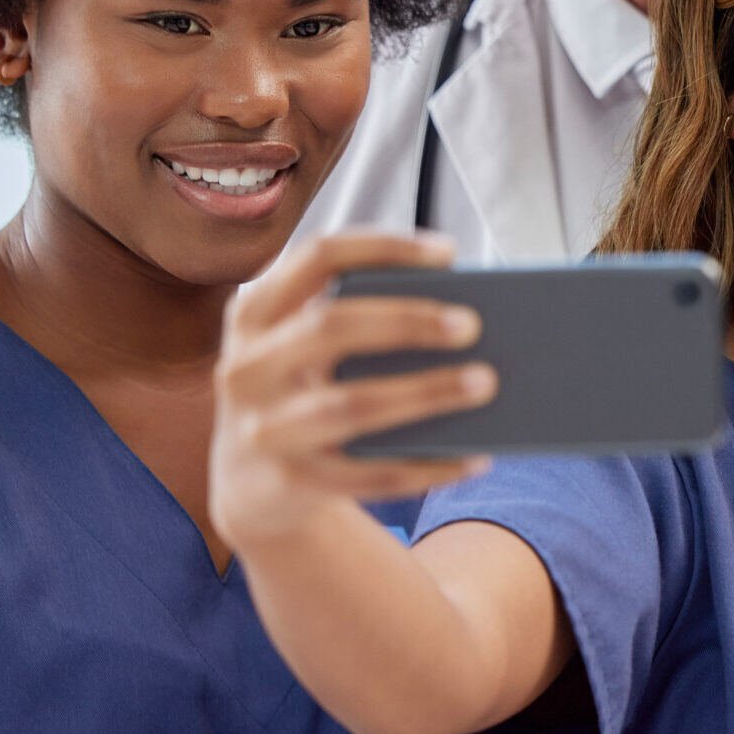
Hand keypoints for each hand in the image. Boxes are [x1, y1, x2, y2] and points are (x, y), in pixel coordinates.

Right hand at [211, 229, 497, 551]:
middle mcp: (247, 368)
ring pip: (352, 406)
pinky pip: (371, 476)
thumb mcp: (303, 350)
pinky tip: (476, 458)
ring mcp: (264, 430)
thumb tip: (458, 316)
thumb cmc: (302, 391)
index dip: (384, 248)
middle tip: (472, 324)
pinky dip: (428, 466)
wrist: (250, 485)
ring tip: (486, 383)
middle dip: (406, 321)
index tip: (448, 252)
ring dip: (425, 392)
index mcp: (255, 315)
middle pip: (330, 327)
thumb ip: (356, 321)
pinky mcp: (291, 484)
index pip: (317, 257)